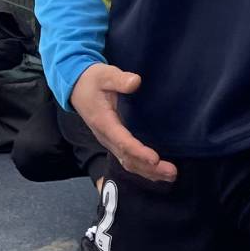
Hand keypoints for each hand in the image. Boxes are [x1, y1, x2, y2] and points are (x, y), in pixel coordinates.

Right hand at [71, 63, 176, 183]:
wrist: (77, 87)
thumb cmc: (92, 80)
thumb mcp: (104, 75)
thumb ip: (119, 79)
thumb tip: (135, 82)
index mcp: (104, 122)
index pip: (122, 141)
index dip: (139, 151)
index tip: (155, 159)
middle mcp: (106, 137)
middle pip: (128, 158)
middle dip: (149, 167)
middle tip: (172, 172)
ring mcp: (109, 141)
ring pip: (128, 163)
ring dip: (148, 172)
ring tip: (170, 176)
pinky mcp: (113, 142)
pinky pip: (127, 160)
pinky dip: (143, 169)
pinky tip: (157, 172)